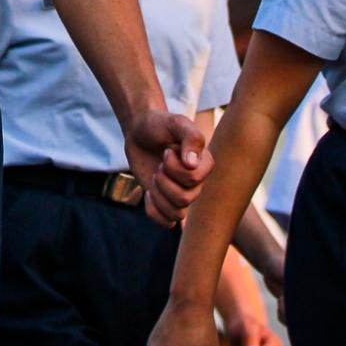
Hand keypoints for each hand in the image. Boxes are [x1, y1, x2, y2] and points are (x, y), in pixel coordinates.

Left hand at [124, 110, 211, 227]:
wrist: (140, 130)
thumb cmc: (160, 124)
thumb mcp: (176, 123)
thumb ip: (191, 138)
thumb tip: (192, 165)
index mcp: (205, 164)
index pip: (194, 180)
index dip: (174, 168)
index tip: (167, 151)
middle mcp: (197, 182)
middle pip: (185, 200)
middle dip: (163, 180)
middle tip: (159, 164)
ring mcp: (182, 193)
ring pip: (176, 214)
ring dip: (158, 195)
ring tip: (155, 176)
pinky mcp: (166, 201)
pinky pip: (165, 222)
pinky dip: (153, 210)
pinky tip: (148, 193)